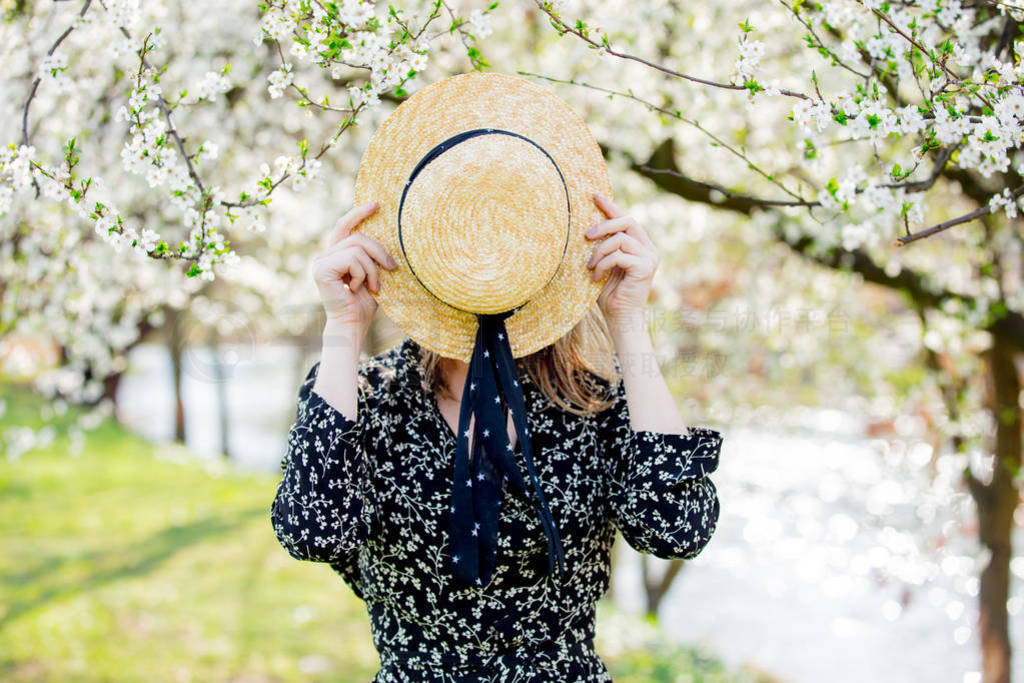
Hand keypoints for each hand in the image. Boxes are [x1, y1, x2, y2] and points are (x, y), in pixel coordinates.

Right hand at [312, 200, 396, 332]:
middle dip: (379, 251)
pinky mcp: (321, 269)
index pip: (346, 225)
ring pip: (357, 248)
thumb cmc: (366, 302)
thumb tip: (391, 233)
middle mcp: (325, 255)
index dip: (359, 213)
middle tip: (392, 268)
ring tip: (374, 287)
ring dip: (373, 269)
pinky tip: (355, 289)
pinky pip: (352, 259)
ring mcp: (321, 261)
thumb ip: (374, 255)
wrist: (353, 323)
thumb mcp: (375, 273)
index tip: (377, 204)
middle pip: (357, 236)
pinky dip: (362, 274)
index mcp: (336, 254)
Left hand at [584, 192, 658, 328]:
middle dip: (603, 225)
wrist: (620, 318)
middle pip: (627, 221)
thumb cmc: (608, 293)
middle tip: (585, 236)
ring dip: (599, 251)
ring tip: (589, 267)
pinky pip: (619, 255)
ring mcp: (649, 257)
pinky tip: (596, 277)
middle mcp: (648, 248)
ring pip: (620, 239)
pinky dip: (602, 264)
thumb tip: (586, 226)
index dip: (610, 206)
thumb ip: (602, 246)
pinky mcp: (646, 267)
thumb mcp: (603, 264)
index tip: (593, 195)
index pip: (625, 219)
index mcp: (639, 245)